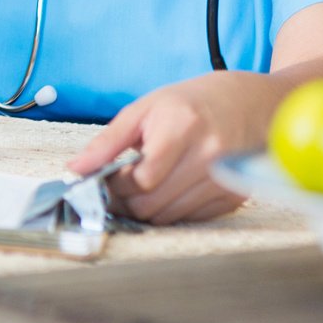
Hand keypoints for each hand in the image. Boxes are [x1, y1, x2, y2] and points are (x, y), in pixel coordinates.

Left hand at [67, 71, 276, 224]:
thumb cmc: (189, 103)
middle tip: (119, 185)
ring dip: (147, 207)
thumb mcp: (144, 109)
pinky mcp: (233, 198)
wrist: (247, 103)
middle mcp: (209, 157)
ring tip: (143, 184)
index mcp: (182, 128)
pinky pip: (189, 219)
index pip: (140, 179)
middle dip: (126, 200)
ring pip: (168, 217)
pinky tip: (170, 187)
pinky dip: (172, 210)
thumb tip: (75, 168)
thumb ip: (108, 142)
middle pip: (152, 204)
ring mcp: (225, 181)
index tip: (106, 177)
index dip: (115, 184)